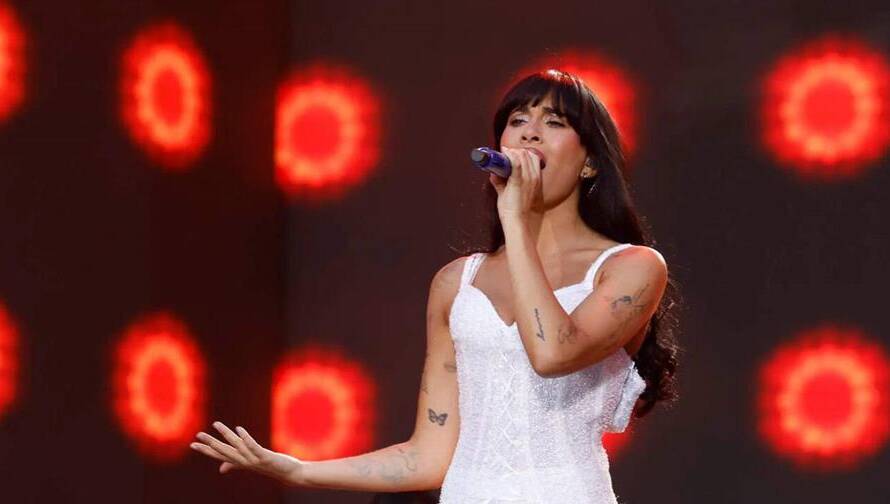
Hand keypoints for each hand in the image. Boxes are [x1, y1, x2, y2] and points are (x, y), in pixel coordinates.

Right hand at [191, 421, 305, 485]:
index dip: (206, 450)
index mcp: (240, 462)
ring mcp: (254, 460)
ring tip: (216, 424)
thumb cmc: (269, 467)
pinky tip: (239, 429)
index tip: (193, 444)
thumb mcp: (250, 465)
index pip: (219, 456)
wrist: (288, 473)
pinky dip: (246, 438)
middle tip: (198, 435)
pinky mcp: (265, 457)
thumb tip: (221, 469)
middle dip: (210, 443)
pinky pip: (253, 447)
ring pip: (237, 447)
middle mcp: (244, 462)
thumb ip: (235, 465)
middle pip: (224, 452)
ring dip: (226, 435)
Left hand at [489, 146, 543, 221]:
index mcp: (536, 179)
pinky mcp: (518, 182)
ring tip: (502, 155)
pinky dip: (509, 156)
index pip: (533, 157)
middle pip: (526, 153)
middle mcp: (534, 177)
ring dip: (510, 152)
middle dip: (514, 151)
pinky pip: (516, 163)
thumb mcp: (511, 193)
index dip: (521, 152)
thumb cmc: (515, 210)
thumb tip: (494, 173)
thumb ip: (502, 182)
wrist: (516, 222)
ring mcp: (528, 179)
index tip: (510, 153)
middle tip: (503, 154)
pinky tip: (503, 155)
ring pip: (521, 155)